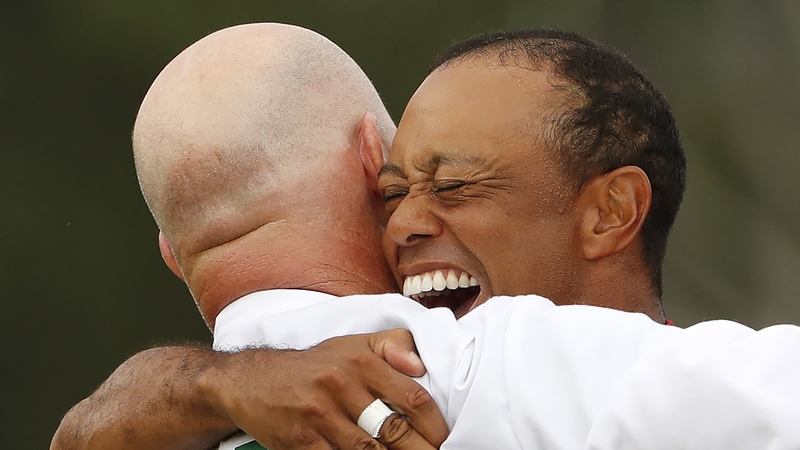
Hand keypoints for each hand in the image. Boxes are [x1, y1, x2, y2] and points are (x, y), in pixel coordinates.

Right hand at [203, 329, 448, 449]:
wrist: (253, 380)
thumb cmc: (316, 364)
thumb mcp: (353, 344)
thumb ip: (393, 345)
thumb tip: (421, 366)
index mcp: (361, 360)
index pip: (411, 397)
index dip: (435, 424)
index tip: (447, 439)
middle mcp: (341, 385)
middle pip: (394, 430)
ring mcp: (319, 415)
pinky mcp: (301, 441)